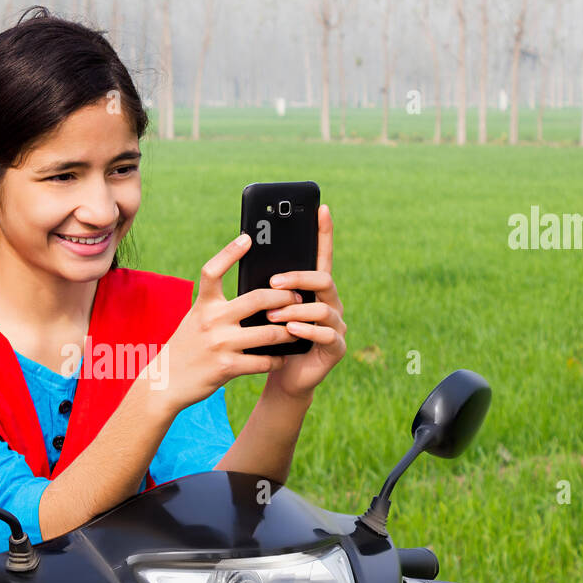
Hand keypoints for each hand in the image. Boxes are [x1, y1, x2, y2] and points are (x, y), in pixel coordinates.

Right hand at [152, 232, 307, 411]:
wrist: (165, 382)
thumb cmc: (186, 348)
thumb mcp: (195, 320)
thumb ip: (217, 308)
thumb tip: (254, 299)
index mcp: (203, 305)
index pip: (213, 271)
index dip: (229, 253)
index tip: (247, 238)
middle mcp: (211, 321)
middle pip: (257, 299)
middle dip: (284, 297)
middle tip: (297, 298)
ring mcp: (220, 344)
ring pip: (269, 333)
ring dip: (288, 332)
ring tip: (298, 330)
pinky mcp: (227, 367)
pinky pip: (263, 361)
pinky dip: (277, 360)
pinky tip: (283, 358)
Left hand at [260, 204, 346, 400]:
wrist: (278, 375)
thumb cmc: (268, 338)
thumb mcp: (261, 309)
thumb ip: (263, 287)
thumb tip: (245, 254)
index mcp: (313, 290)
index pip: (320, 256)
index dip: (323, 232)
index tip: (321, 208)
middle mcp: (330, 303)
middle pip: (323, 279)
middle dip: (298, 278)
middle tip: (272, 283)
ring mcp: (337, 325)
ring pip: (324, 308)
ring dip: (296, 309)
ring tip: (273, 316)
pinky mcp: (337, 348)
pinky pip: (327, 335)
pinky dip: (306, 330)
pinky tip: (290, 330)